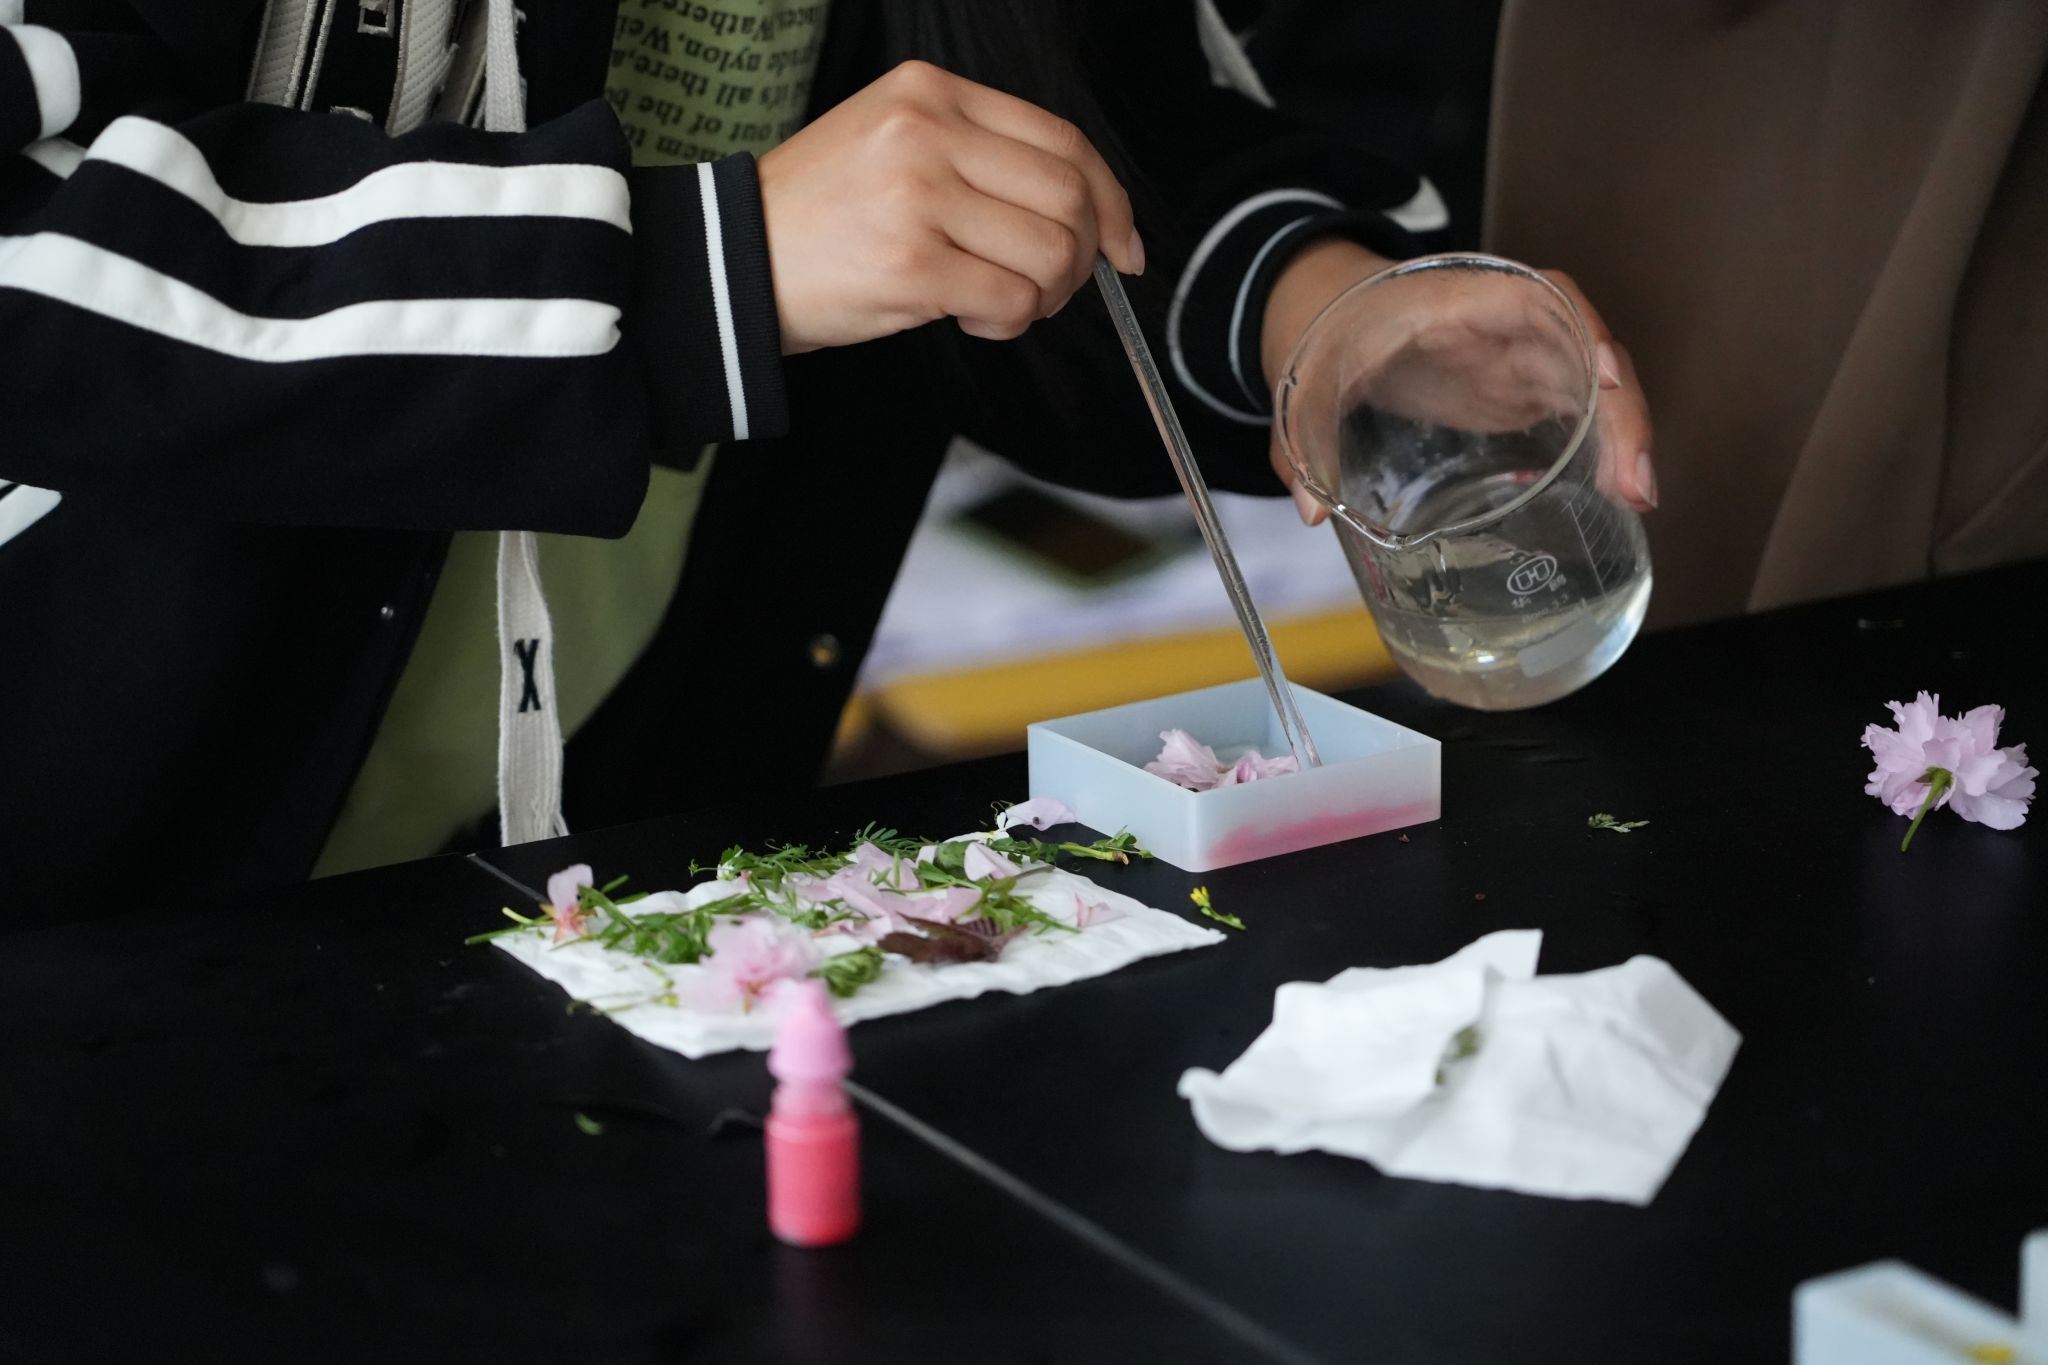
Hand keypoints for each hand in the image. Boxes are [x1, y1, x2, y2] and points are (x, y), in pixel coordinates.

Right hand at [757, 60, 1142, 352]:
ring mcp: (919, 196)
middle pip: (1068, 196)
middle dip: (1083, 256)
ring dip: (1046, 296)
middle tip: (1056, 286)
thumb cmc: (820, 214)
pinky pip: (1011, 299)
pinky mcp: (912, 264)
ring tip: (1004, 302)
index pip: (1061, 139)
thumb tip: (1086, 214)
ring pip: (1051, 252)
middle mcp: (927, 132)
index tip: (1123, 243)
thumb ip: (980, 157)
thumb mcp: (895, 143)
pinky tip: (975, 319)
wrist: (734, 259)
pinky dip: (1011, 321)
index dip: (1109, 198)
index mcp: (931, 92)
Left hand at [1260, 239, 1657, 523]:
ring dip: (1625, 434)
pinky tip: (1618, 492)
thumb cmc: (1331, 335)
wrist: (1337, 318)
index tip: (1606, 377)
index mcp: (1457, 300)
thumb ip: (1301, 441)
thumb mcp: (1304, 382)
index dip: (1581, 329)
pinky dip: (1604, 445)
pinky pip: (1580, 408)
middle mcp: (1505, 322)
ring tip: (1637, 498)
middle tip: (1634, 483)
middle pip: (1587, 347)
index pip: (1538, 296)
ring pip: (1596, 383)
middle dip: (1622, 409)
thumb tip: (1309, 511)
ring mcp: (1520, 354)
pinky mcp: (1523, 387)